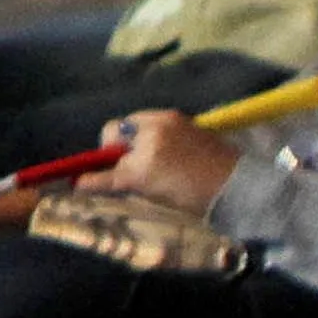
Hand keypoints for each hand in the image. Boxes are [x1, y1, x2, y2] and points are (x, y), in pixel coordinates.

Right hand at [85, 108, 240, 213]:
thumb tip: (99, 181)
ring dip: (131, 138)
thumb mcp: (157, 197)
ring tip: (146, 154)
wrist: (238, 186)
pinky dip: (148, 130)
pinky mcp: (179, 117)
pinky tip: (162, 146)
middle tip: (123, 164)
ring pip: (130, 123)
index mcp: (144, 167)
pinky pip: (150, 119)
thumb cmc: (198, 200)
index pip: (109, 170)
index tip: (79, 182)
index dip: (93, 176)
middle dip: (112, 147)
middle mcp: (150, 138)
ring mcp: (165, 123)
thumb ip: (128, 184)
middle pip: (113, 133)